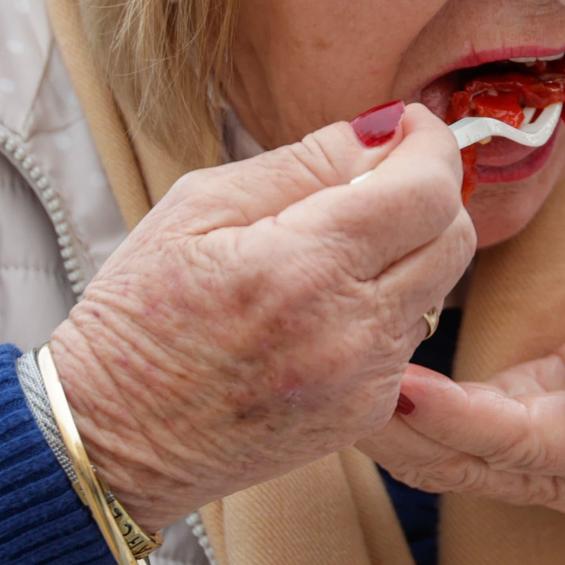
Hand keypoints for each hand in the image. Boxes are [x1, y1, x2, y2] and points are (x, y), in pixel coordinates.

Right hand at [49, 103, 474, 530]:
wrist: (111, 439)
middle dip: (430, 191)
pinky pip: (408, 335)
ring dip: (410, 248)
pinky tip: (326, 303)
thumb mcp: (199, 207)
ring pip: (438, 284)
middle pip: (454, 236)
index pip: (426, 189)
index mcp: (303, 267)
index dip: (431, 144)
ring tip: (339, 244)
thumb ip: (304, 162)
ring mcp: (365, 380)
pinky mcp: (367, 413)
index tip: (410, 125)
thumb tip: (383, 130)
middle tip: (380, 176)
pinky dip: (386, 303)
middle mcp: (349, 330)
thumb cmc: (140, 315)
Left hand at [358, 279, 564, 513]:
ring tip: (331, 383)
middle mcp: (562, 470)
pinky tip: (362, 389)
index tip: (403, 388)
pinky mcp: (506, 447)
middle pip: (465, 461)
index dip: (458, 417)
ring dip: (387, 433)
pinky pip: (445, 447)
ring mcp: (531, 467)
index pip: (519, 437)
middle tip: (336, 380)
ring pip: (445, 463)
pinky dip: (401, 425)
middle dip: (398, 430)